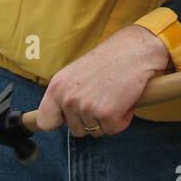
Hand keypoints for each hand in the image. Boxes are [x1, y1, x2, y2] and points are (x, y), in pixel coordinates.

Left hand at [35, 25, 170, 136]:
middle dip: (92, 120)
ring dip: (109, 118)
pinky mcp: (106, 114)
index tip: (71, 118)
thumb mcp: (77, 73)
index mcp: (57, 86)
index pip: (44, 121)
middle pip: (76, 130)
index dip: (60, 122)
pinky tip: (125, 100)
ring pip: (95, 131)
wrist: (136, 49)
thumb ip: (67, 94)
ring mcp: (86, 107)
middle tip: (104, 98)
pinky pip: (113, 129)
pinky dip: (123, 119)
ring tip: (115, 95)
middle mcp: (67, 98)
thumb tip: (62, 118)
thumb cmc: (111, 58)